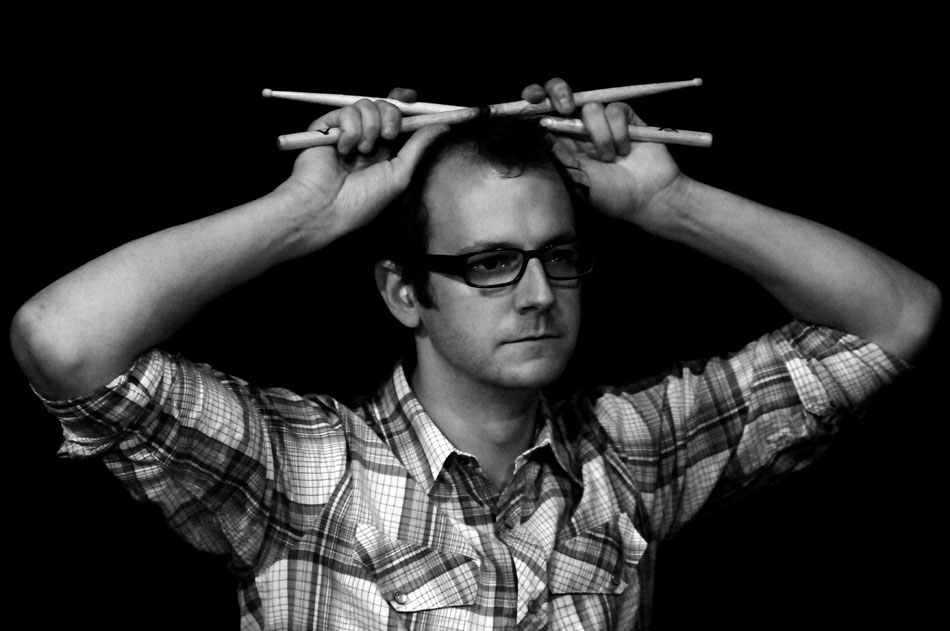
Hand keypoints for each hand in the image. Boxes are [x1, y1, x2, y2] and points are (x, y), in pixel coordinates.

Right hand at [280, 88, 447, 246]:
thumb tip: (442, 127)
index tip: (414, 99)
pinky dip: (349, 130)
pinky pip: (346, 111)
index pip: (398, 119)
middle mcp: (366, 139)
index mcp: (384, 151)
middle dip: (391, 115)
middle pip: (385, 106)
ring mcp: (346, 132)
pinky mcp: (327, 128)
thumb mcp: (400, 174)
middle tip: (388, 135)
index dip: (407, 106)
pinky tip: (343, 150)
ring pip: (366, 105)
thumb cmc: (363, 200)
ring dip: (369, 128)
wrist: (325, 207)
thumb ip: (419, 147)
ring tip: (361, 152)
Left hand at [522, 78, 685, 229]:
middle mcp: (578, 128)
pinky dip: (619, 132)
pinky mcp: (625, 117)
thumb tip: (540, 130)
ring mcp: (602, 121)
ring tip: (610, 158)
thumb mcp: (578, 180)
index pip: (541, 114)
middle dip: (558, 92)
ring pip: (590, 107)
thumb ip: (559, 156)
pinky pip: (615, 109)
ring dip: (600, 136)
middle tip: (565, 108)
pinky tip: (625, 150)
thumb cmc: (610, 196)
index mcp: (561, 143)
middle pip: (559, 93)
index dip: (534, 100)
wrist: (647, 198)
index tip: (533, 99)